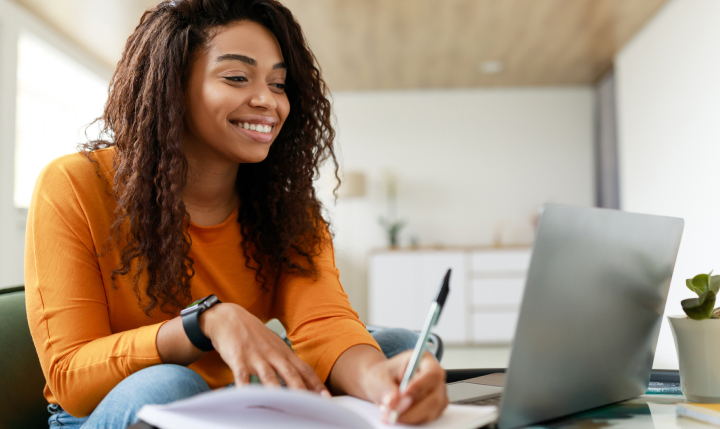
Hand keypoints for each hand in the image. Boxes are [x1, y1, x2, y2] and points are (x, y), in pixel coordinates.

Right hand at [200, 303, 329, 395]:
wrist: (229, 317)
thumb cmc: (254, 335)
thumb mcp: (275, 347)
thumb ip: (286, 364)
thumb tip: (301, 382)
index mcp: (284, 353)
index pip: (304, 370)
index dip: (316, 384)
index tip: (326, 398)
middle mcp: (273, 355)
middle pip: (291, 374)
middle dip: (302, 391)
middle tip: (312, 404)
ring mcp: (256, 357)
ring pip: (269, 376)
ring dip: (277, 391)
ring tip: (285, 405)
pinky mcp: (238, 358)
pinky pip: (242, 376)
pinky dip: (244, 387)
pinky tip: (247, 397)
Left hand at [362, 350, 447, 424]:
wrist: (383, 383)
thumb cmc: (384, 375)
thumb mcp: (380, 377)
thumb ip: (387, 388)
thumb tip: (394, 402)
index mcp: (425, 360)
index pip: (431, 374)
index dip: (419, 386)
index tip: (402, 395)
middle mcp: (435, 377)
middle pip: (434, 397)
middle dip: (412, 409)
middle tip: (392, 413)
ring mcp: (438, 393)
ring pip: (432, 411)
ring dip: (410, 416)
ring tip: (390, 415)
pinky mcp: (435, 407)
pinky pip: (428, 418)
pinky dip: (412, 420)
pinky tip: (399, 416)